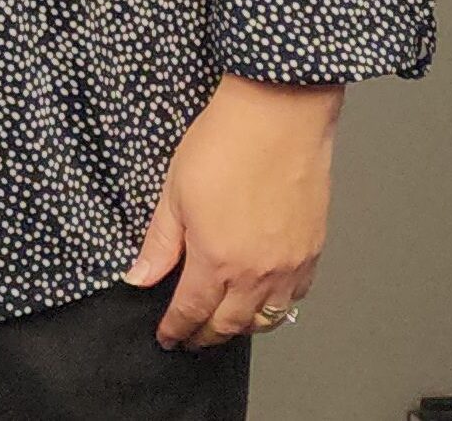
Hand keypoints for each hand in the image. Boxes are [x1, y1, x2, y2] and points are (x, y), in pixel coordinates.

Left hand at [121, 75, 341, 348]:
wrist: (278, 115)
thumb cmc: (225, 143)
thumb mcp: (174, 192)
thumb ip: (160, 244)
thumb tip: (139, 277)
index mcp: (216, 260)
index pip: (192, 313)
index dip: (177, 330)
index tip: (168, 337)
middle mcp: (256, 273)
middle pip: (229, 325)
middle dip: (206, 336)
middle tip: (193, 337)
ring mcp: (289, 265)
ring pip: (266, 319)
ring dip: (242, 326)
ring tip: (225, 322)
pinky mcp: (312, 250)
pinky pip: (296, 296)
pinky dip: (278, 306)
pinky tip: (265, 297)